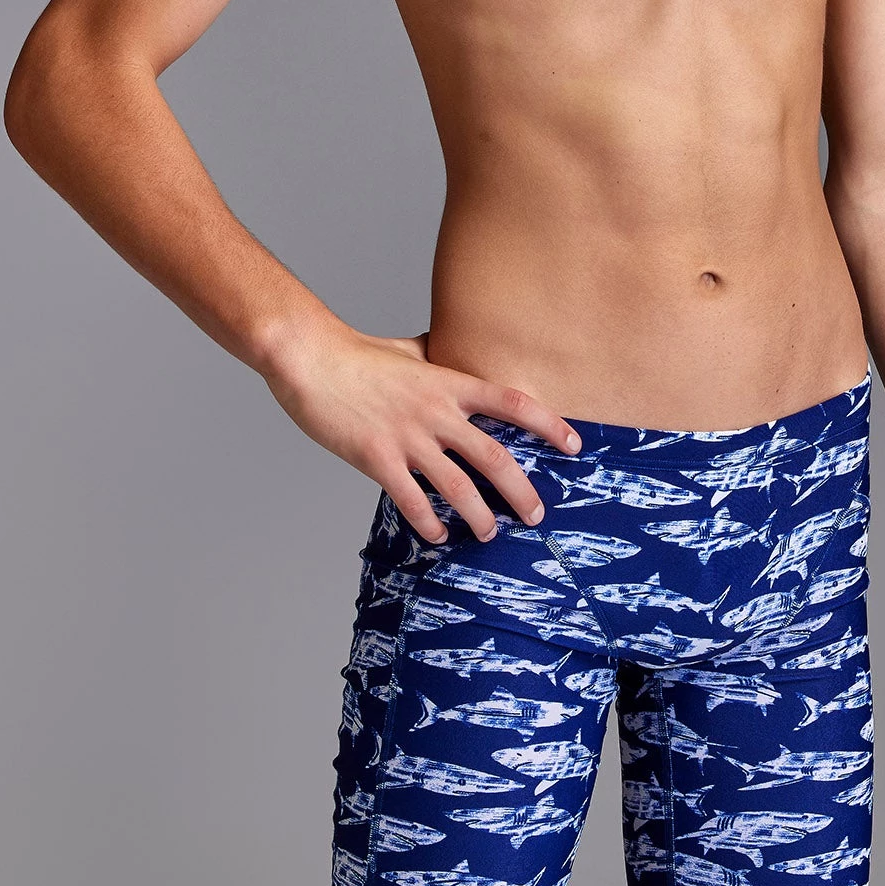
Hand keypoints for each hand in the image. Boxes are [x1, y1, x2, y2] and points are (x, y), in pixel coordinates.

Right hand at [262, 320, 580, 543]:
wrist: (311, 358)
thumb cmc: (359, 353)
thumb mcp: (410, 350)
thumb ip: (439, 358)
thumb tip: (457, 351)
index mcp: (448, 383)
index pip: (513, 403)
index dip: (549, 424)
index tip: (574, 445)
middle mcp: (436, 412)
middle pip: (495, 457)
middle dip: (521, 491)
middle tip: (536, 516)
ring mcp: (407, 437)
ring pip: (458, 487)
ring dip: (479, 516)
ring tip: (489, 533)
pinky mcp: (376, 458)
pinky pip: (411, 500)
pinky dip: (427, 523)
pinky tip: (436, 535)